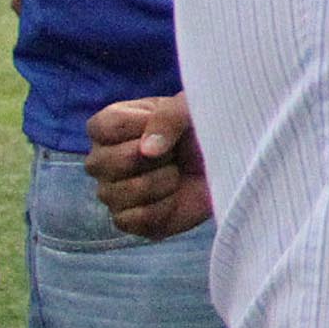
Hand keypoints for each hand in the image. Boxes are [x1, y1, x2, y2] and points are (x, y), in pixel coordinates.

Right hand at [82, 93, 211, 239]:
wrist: (227, 162)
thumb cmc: (202, 128)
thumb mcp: (190, 107)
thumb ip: (168, 116)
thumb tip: (147, 151)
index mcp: (107, 126)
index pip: (105, 127)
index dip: (143, 125)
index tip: (168, 125)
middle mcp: (101, 160)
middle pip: (111, 162)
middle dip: (158, 157)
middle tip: (175, 153)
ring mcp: (110, 191)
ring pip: (124, 192)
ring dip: (164, 181)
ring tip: (177, 173)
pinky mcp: (126, 220)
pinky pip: (135, 218)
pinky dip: (164, 207)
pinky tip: (174, 196)